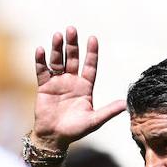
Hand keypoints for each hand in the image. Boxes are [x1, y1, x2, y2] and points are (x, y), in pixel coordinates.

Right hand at [32, 26, 126, 151]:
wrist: (55, 137)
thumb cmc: (75, 130)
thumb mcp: (94, 121)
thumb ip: (108, 111)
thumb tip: (125, 105)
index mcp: (85, 87)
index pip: (90, 66)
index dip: (91, 53)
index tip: (93, 38)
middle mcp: (72, 81)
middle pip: (73, 59)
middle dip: (72, 44)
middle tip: (71, 29)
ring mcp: (58, 82)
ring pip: (57, 61)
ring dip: (57, 49)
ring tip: (57, 35)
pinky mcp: (44, 86)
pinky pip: (42, 71)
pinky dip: (41, 61)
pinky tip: (41, 50)